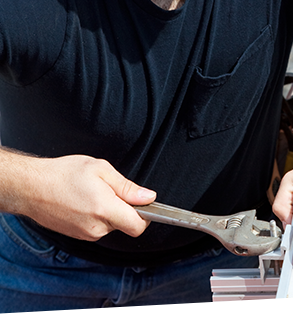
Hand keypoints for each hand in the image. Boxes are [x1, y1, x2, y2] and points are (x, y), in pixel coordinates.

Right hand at [17, 154, 155, 240]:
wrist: (31, 186)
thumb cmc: (64, 174)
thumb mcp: (101, 170)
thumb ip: (127, 187)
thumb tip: (148, 197)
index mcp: (104, 209)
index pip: (138, 226)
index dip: (146, 215)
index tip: (145, 203)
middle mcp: (96, 227)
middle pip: (126, 224)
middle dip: (126, 209)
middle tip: (112, 189)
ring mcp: (85, 234)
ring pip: (111, 225)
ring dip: (110, 212)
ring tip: (94, 193)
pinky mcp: (77, 236)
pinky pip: (98, 228)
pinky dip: (98, 216)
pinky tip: (86, 201)